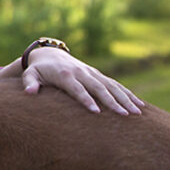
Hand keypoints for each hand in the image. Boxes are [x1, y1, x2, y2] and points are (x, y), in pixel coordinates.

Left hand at [22, 47, 144, 114]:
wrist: (49, 54)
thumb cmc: (38, 70)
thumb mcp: (31, 74)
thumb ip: (29, 83)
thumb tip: (29, 92)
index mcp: (65, 75)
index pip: (77, 89)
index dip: (86, 100)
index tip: (97, 112)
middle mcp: (81, 73)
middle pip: (99, 88)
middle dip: (112, 102)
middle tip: (124, 116)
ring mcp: (91, 73)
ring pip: (111, 86)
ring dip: (125, 99)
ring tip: (138, 113)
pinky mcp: (97, 74)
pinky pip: (115, 84)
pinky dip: (128, 94)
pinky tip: (140, 105)